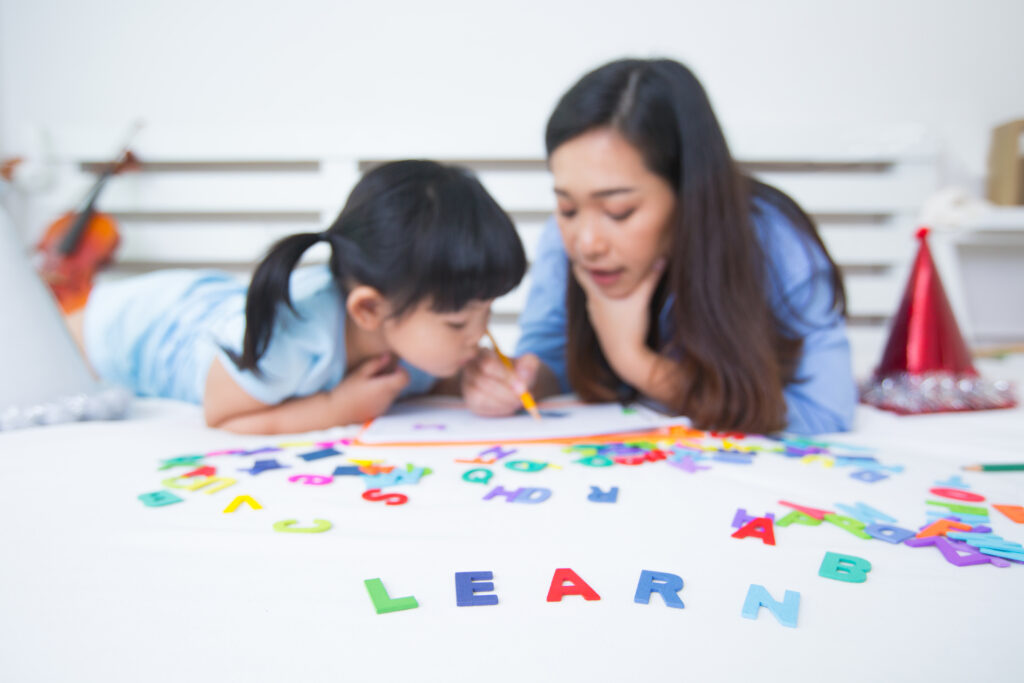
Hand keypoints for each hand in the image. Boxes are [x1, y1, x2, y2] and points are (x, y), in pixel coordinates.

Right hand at [330, 353, 409, 423]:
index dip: (401, 371)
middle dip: (392, 378)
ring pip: (393, 393)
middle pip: (400, 385)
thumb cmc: (347, 391)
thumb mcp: (359, 373)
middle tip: (377, 374)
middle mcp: (388, 398)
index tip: (391, 368)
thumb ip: (376, 364)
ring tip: (369, 384)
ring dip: (386, 387)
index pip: (405, 378)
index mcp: (385, 387)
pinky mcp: (379, 413)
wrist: (336, 413)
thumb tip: (388, 356)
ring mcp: (384, 407)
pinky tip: (367, 394)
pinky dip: (381, 396)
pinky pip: (386, 401)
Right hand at [461, 349, 539, 416]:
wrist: (519, 385)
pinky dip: (497, 409)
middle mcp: (471, 367)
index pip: (488, 364)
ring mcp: (468, 385)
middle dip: (505, 393)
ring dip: (502, 402)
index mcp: (484, 353)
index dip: (505, 377)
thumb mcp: (529, 363)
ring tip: (517, 402)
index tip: (522, 388)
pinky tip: (508, 406)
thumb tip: (522, 377)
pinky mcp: (471, 401)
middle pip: (482, 381)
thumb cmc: (521, 372)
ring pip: (479, 396)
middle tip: (521, 399)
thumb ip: (528, 365)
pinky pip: (480, 407)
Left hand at [571, 258, 664, 385]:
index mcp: (596, 293)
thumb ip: (651, 277)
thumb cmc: (630, 326)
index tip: (589, 248)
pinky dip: (608, 300)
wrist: (624, 356)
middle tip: (606, 257)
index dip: (581, 257)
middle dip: (596, 269)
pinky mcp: (602, 325)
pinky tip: (620, 300)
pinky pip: (602, 306)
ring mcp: (595, 315)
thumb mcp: (642, 298)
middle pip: (588, 280)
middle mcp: (592, 302)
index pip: (579, 269)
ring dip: (603, 285)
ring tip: (616, 276)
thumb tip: (662, 256)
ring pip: (596, 294)